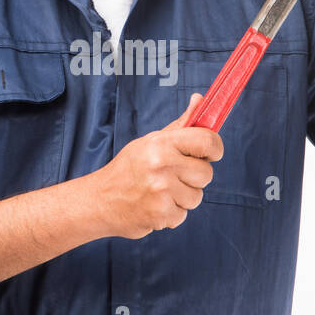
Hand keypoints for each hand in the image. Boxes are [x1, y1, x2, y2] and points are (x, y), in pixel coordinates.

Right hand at [93, 93, 223, 238]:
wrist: (99, 200)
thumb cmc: (129, 168)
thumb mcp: (150, 142)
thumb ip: (180, 125)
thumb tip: (201, 100)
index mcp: (161, 143)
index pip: (207, 141)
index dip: (215, 148)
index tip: (211, 154)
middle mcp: (161, 165)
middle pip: (206, 173)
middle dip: (195, 177)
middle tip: (174, 176)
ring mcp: (161, 191)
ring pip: (197, 197)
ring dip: (183, 197)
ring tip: (161, 192)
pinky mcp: (160, 214)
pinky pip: (183, 215)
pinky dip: (172, 213)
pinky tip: (154, 206)